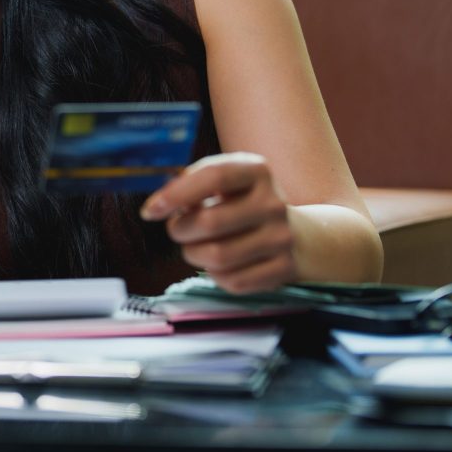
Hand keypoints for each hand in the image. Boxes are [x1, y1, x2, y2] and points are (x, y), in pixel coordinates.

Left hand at [139, 152, 295, 293]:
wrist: (300, 235)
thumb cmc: (243, 204)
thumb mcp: (225, 183)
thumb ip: (191, 185)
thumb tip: (159, 203)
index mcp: (256, 171)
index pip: (214, 177)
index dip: (176, 194)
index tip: (151, 210)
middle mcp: (273, 203)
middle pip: (209, 222)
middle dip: (180, 229)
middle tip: (178, 229)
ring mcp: (282, 238)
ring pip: (217, 256)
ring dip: (193, 254)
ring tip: (196, 246)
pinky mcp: (284, 269)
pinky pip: (232, 280)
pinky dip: (215, 274)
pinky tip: (221, 263)